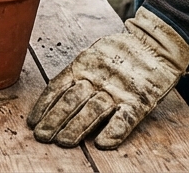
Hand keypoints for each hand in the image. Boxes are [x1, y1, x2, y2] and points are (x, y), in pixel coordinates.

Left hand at [27, 8, 188, 148]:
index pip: (58, 86)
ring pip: (94, 110)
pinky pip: (126, 117)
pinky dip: (114, 130)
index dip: (44, 105)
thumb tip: (54, 96)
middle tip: (42, 136)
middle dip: (55, 120)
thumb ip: (77, 73)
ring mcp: (118, 89)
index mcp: (84, 64)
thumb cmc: (119, 54)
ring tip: (63, 142)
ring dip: (77, 127)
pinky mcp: (139, 99)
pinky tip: (103, 143)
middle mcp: (98, 77)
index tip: (33, 122)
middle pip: (72, 100)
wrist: (156, 45)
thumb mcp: (93, 55)